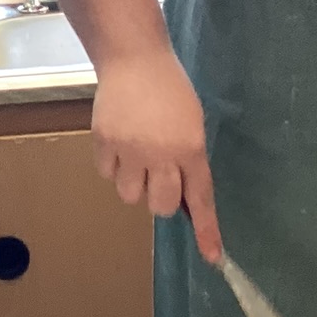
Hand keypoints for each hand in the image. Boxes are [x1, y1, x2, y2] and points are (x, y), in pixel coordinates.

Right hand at [91, 50, 221, 261]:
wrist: (134, 58)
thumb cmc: (170, 90)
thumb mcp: (192, 123)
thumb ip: (190, 160)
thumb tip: (187, 201)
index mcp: (190, 147)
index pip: (201, 197)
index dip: (207, 230)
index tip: (212, 258)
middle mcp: (161, 153)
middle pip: (161, 206)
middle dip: (161, 197)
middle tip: (158, 174)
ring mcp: (129, 148)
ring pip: (131, 195)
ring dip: (134, 182)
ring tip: (135, 155)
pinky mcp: (103, 141)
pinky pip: (107, 174)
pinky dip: (113, 165)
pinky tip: (119, 142)